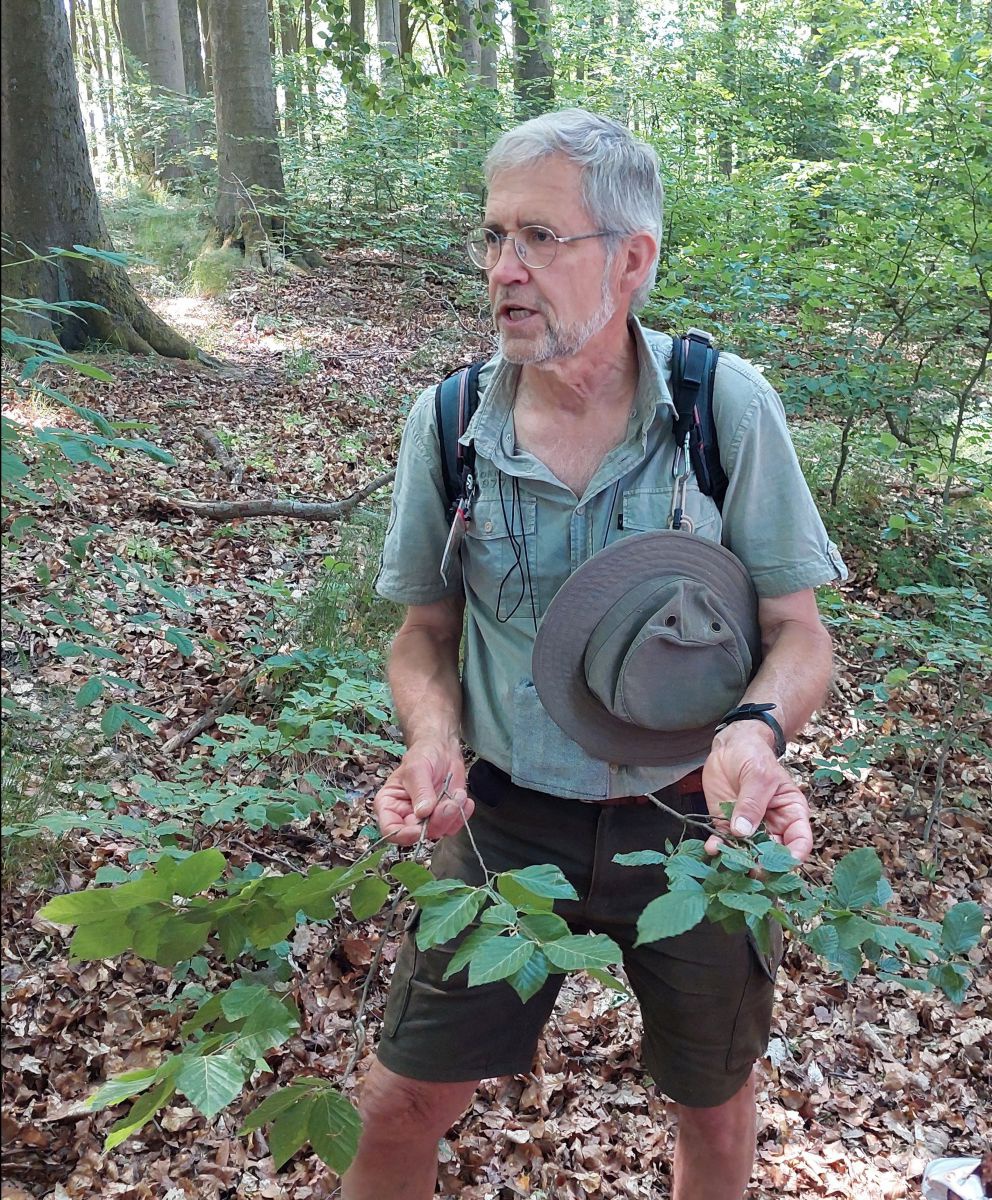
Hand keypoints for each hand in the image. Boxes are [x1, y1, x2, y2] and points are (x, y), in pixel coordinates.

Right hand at [373, 740, 472, 845]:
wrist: (442, 751)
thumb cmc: (423, 755)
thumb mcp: (417, 768)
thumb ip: (420, 790)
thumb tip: (423, 812)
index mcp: (389, 804)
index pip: (390, 829)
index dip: (404, 834)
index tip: (419, 829)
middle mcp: (405, 816)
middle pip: (418, 834)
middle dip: (437, 821)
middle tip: (450, 803)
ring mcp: (425, 819)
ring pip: (438, 832)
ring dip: (452, 815)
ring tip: (458, 794)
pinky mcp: (443, 818)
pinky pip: (453, 826)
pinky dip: (462, 814)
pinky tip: (463, 798)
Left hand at [701, 724, 813, 863]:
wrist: (731, 746)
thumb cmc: (755, 756)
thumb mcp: (759, 776)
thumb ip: (753, 804)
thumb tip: (744, 832)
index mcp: (792, 814)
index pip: (800, 842)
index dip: (794, 856)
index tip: (782, 864)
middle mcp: (774, 826)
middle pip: (774, 855)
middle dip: (764, 866)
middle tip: (751, 870)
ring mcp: (750, 828)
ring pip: (748, 853)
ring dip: (739, 861)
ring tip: (728, 862)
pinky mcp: (728, 826)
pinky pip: (725, 842)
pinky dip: (718, 848)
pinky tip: (712, 848)